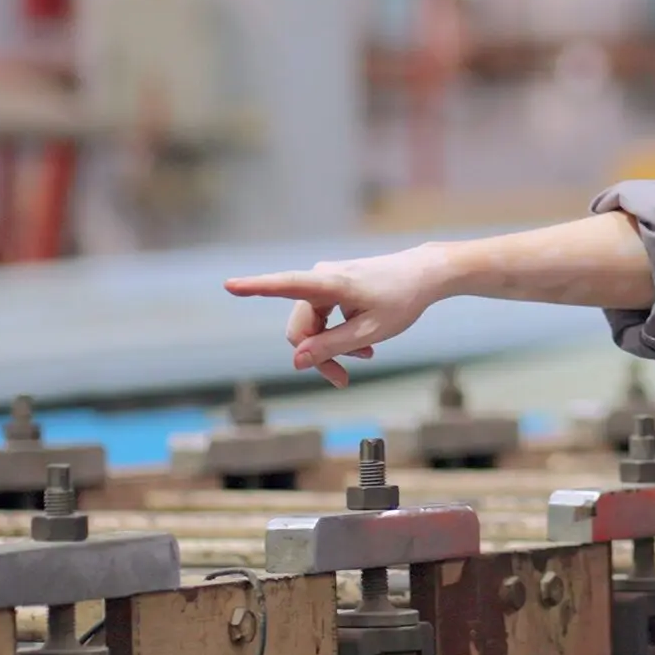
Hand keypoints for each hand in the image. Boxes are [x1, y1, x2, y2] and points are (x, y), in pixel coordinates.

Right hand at [223, 243, 457, 385]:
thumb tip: (295, 360)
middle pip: (300, 328)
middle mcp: (321, 277)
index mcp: (331, 283)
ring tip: (363, 358)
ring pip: (311, 327)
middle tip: (342, 379)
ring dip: (331, 347)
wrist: (425, 275)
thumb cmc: (401, 300)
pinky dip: (337, 335)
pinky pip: (322, 319)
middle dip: (318, 355)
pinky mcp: (331, 286)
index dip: (256, 288)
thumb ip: (331, 346)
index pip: (286, 285)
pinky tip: (362, 348)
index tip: (229, 285)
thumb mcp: (370, 333)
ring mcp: (325, 281)